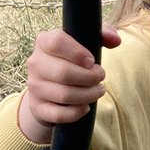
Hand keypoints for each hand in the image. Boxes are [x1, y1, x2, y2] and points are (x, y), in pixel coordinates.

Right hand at [18, 24, 120, 143]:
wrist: (49, 87)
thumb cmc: (73, 60)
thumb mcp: (86, 43)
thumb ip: (103, 34)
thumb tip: (115, 40)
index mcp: (44, 42)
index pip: (57, 42)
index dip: (78, 53)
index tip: (91, 61)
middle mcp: (35, 63)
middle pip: (63, 72)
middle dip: (90, 77)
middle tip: (100, 77)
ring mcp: (34, 86)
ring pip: (64, 95)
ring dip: (88, 95)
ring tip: (98, 91)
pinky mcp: (37, 107)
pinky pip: (59, 114)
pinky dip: (77, 112)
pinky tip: (85, 107)